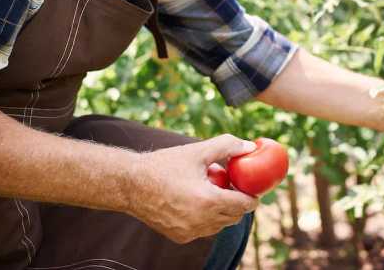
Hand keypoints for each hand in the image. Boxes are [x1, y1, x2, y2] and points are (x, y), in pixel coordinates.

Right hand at [127, 134, 258, 243]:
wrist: (130, 184)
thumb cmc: (164, 165)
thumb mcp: (197, 151)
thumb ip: (226, 146)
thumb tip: (249, 147)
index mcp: (208, 201)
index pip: (244, 205)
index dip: (253, 196)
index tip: (253, 187)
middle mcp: (201, 221)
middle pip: (234, 217)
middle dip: (238, 203)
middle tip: (234, 186)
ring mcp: (190, 232)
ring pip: (219, 225)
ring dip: (223, 211)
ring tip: (214, 191)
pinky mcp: (180, 237)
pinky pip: (203, 230)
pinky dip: (206, 218)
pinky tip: (198, 201)